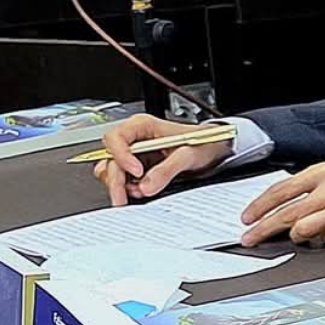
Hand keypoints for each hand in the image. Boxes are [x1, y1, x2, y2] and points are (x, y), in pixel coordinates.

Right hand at [93, 113, 227, 205]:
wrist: (214, 150)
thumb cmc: (203, 144)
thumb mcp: (189, 154)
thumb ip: (168, 169)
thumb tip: (146, 186)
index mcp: (143, 126)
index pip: (116, 137)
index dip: (121, 155)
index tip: (136, 172)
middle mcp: (134, 138)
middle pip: (110, 158)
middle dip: (115, 179)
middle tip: (123, 198)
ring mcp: (132, 154)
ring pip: (111, 170)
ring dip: (119, 186)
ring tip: (136, 195)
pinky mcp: (135, 168)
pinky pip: (121, 179)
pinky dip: (126, 189)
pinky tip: (139, 193)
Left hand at [239, 162, 324, 247]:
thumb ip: (308, 188)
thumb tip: (277, 206)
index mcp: (324, 171)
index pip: (282, 189)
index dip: (260, 206)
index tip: (246, 217)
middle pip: (287, 213)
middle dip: (264, 228)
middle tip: (250, 238)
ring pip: (303, 229)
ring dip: (294, 236)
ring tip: (295, 235)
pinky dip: (321, 239)